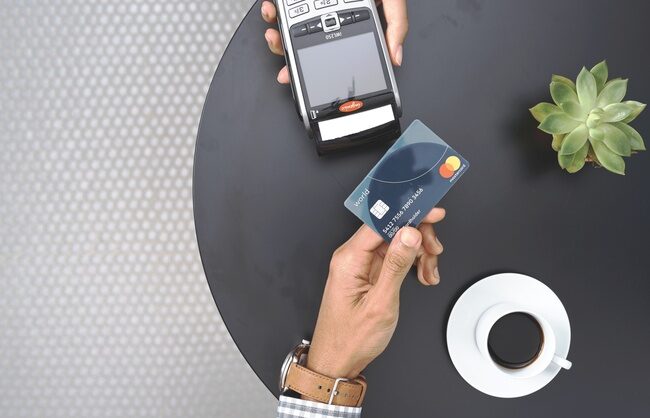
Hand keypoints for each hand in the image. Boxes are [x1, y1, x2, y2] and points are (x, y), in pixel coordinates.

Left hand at [261, 0, 408, 82]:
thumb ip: (397, 24)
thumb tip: (396, 57)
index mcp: (349, 18)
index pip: (330, 49)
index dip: (312, 66)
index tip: (297, 76)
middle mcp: (328, 11)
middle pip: (302, 42)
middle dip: (286, 52)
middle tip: (281, 55)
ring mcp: (309, 2)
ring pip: (286, 27)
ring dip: (275, 34)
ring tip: (273, 33)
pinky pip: (279, 8)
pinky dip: (272, 12)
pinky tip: (272, 10)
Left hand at [306, 208, 444, 380]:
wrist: (338, 361)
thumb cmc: (350, 338)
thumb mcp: (380, 303)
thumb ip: (395, 265)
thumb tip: (409, 234)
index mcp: (349, 259)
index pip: (382, 221)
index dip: (409, 214)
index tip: (432, 214)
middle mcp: (352, 257)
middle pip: (392, 229)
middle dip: (418, 238)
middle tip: (434, 253)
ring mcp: (360, 264)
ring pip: (396, 243)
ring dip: (418, 253)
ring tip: (428, 272)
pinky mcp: (367, 273)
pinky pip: (393, 258)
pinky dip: (411, 264)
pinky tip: (421, 275)